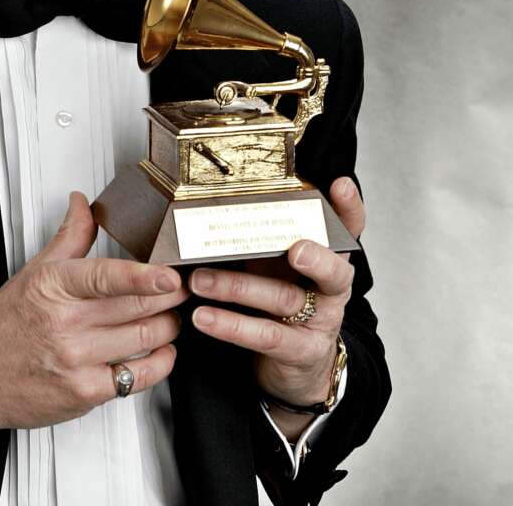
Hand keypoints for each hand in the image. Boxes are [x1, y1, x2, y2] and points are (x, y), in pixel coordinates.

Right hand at [0, 192, 186, 452]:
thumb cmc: (3, 325)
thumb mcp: (34, 271)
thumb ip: (70, 236)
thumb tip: (83, 202)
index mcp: (55, 286)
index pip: (105, 277)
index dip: (143, 276)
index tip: (168, 274)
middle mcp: (66, 324)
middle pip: (136, 307)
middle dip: (170, 297)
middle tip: (182, 287)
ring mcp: (76, 361)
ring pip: (144, 339)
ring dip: (168, 326)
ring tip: (169, 315)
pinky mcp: (85, 393)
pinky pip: (138, 378)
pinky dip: (160, 363)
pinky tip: (162, 351)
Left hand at [188, 178, 363, 424]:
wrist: (299, 363)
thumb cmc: (283, 298)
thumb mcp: (279, 263)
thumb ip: (265, 236)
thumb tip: (216, 205)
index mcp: (328, 256)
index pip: (348, 228)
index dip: (350, 207)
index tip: (340, 185)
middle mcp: (332, 287)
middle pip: (333, 271)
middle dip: (315, 258)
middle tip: (294, 249)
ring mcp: (320, 321)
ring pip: (283, 299)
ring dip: (236, 288)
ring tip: (199, 280)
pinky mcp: (300, 351)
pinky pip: (265, 336)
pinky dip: (231, 326)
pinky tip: (203, 317)